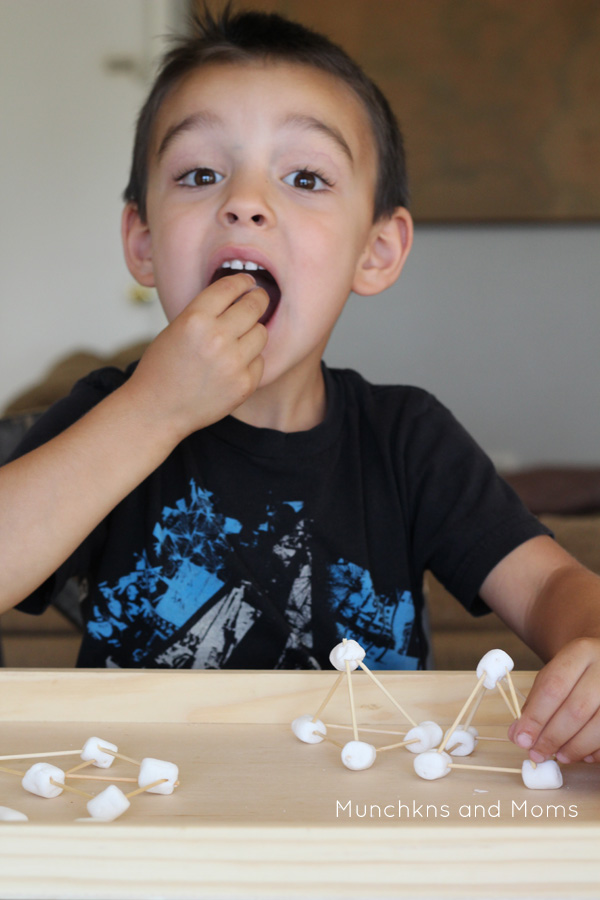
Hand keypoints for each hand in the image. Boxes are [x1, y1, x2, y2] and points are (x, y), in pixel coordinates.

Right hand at [126, 272, 268, 439]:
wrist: (156, 410)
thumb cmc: (162, 368)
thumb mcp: (176, 328)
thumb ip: (206, 312)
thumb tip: (239, 294)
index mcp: (195, 319)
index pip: (230, 287)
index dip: (242, 282)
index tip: (248, 282)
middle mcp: (217, 338)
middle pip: (254, 306)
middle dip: (258, 299)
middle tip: (258, 299)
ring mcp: (233, 363)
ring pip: (261, 332)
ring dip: (253, 332)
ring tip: (238, 339)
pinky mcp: (244, 384)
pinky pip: (260, 361)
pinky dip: (250, 361)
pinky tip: (233, 366)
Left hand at [508, 637, 599, 763]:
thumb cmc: (575, 672)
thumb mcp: (552, 675)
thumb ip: (534, 703)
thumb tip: (518, 735)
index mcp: (580, 652)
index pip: (554, 687)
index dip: (536, 717)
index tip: (522, 739)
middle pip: (576, 709)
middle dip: (553, 737)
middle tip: (537, 753)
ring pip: (598, 726)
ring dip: (574, 748)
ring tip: (558, 756)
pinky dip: (595, 751)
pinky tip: (582, 755)